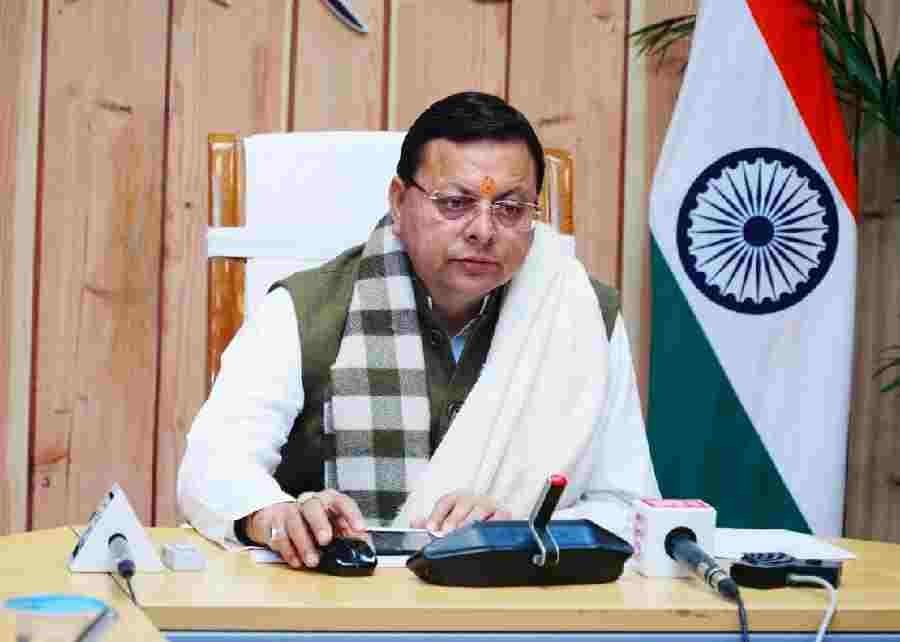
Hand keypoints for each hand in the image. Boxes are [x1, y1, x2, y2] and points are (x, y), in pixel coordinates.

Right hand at [246, 490, 366, 568]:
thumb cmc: (311, 523)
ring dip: (303, 543)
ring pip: (294, 522)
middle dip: (319, 524)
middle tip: (325, 540)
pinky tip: (296, 560)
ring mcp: (289, 511)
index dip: (351, 513)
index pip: (341, 501)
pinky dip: (288, 551)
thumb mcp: (333, 527)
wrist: (276, 518)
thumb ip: (348, 536)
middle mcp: (308, 503)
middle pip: (312, 507)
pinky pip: (279, 535)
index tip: (359, 528)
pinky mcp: (273, 523)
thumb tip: (365, 548)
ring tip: (312, 560)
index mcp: (327, 501)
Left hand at [410, 491, 510, 533]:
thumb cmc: (466, 524)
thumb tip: (415, 522)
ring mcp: (488, 506)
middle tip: (445, 534)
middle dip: (453, 520)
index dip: (437, 514)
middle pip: (462, 503)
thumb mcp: (446, 523)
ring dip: (469, 522)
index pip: (446, 501)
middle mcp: (472, 500)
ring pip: (480, 509)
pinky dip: (492, 523)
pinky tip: (483, 532)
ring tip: (462, 535)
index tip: (430, 528)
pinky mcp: (503, 515)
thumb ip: (431, 523)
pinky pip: (500, 516)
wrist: (491, 528)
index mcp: (457, 499)